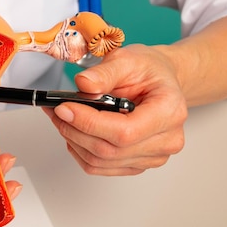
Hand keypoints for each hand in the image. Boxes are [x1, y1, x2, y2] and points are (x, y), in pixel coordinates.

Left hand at [44, 44, 186, 174]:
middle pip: (109, 150)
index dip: (89, 123)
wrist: (160, 81)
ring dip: (74, 140)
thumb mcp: (128, 59)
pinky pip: (100, 166)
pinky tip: (74, 132)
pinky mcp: (137, 164)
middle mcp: (166, 140)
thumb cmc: (149, 71)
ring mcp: (153, 157)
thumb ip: (104, 73)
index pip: (124, 132)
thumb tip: (83, 84)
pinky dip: (80, 150)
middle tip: (56, 110)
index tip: (64, 108)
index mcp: (169, 112)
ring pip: (101, 161)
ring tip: (62, 118)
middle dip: (75, 130)